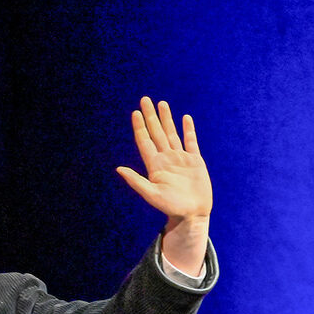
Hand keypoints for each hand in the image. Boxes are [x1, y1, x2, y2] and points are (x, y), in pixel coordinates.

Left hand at [117, 97, 211, 275]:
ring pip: (172, 133)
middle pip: (157, 132)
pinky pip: (191, 142)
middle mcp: (166, 159)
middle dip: (151, 116)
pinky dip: (188, 130)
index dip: (140, 127)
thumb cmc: (171, 208)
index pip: (145, 141)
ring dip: (167, 119)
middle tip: (145, 99)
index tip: (135, 113)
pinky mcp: (195, 161)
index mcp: (155, 165)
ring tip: (162, 103)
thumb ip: (136, 181)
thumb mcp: (151, 195)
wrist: (192, 214)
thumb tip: (119, 169)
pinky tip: (185, 118)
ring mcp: (180, 159)